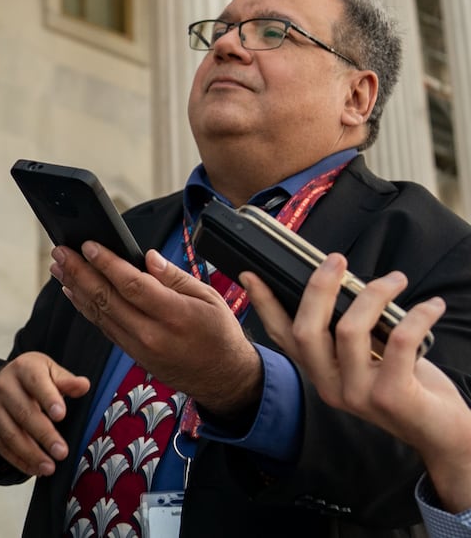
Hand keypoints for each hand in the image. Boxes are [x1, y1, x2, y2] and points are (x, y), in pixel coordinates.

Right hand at [0, 351, 89, 476]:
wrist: (8, 380)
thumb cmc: (37, 378)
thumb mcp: (52, 373)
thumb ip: (67, 382)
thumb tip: (83, 385)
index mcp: (23, 368)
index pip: (36, 382)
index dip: (48, 398)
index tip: (61, 415)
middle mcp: (4, 385)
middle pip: (23, 412)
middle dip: (44, 434)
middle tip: (62, 452)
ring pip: (10, 433)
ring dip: (30, 453)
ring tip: (50, 468)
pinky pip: (1, 445)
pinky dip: (18, 460)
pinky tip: (35, 470)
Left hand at [53, 243, 263, 417]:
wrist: (224, 379)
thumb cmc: (219, 333)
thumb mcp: (210, 298)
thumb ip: (175, 277)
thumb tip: (147, 257)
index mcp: (176, 315)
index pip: (132, 285)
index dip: (106, 263)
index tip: (87, 245)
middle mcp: (152, 334)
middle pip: (107, 298)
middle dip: (79, 272)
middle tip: (60, 251)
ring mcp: (139, 347)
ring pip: (99, 313)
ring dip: (75, 288)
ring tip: (58, 267)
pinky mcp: (132, 354)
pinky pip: (103, 327)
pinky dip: (85, 307)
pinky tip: (73, 291)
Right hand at [244, 256, 470, 509]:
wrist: (444, 435)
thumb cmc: (410, 387)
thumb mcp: (371, 362)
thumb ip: (354, 336)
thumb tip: (349, 288)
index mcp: (321, 375)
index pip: (283, 337)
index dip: (265, 305)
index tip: (250, 274)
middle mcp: (330, 386)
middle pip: (307, 329)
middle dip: (319, 288)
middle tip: (337, 260)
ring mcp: (358, 394)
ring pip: (349, 330)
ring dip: (373, 295)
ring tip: (396, 279)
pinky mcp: (391, 396)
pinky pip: (398, 342)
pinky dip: (417, 316)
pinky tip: (432, 305)